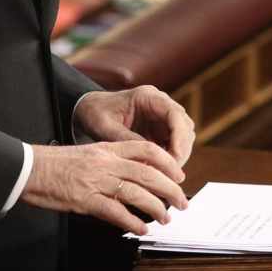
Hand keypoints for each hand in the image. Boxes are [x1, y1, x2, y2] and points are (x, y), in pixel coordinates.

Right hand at [22, 140, 187, 235]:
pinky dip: (131, 222)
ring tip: (166, 218)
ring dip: (156, 207)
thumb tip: (136, 174)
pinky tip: (140, 229)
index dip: (167, 162)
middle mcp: (106, 163)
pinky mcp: (86, 200)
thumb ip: (112, 160)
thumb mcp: (89, 152)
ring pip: (136, 193)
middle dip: (170, 188)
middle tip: (182, 201)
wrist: (30, 168)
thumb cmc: (57, 162)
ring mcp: (96, 181)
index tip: (179, 174)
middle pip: (148, 173)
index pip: (146, 150)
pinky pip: (115, 212)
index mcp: (107, 148)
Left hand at [74, 85, 194, 166]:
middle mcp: (159, 104)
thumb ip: (127, 141)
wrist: (87, 109)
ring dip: (178, 154)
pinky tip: (160, 170)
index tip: (176, 158)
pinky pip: (173, 143)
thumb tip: (148, 161)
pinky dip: (170, 156)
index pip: (174, 114)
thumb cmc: (94, 113)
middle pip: (184, 125)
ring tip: (166, 174)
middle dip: (181, 149)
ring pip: (182, 135)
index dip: (179, 137)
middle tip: (172, 172)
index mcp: (147, 96)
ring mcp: (160, 116)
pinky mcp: (159, 128)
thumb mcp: (106, 127)